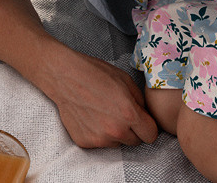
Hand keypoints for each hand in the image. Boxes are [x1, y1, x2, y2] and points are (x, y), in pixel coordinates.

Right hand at [44, 51, 158, 147]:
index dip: (147, 127)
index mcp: (129, 114)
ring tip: (102, 112)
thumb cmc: (95, 74)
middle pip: (135, 142)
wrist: (64, 76)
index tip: (142, 122)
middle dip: (131, 130)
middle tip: (118, 113)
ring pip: (117, 143)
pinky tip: (91, 116)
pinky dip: (98, 133)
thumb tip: (145, 116)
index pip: (151, 135)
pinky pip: (100, 143)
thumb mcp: (125, 80)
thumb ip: (140, 102)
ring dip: (114, 132)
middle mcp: (115, 130)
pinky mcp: (85, 142)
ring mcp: (99, 139)